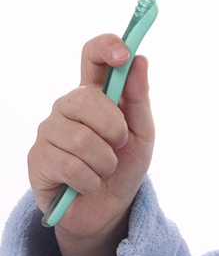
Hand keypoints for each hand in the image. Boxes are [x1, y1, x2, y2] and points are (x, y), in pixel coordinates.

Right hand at [28, 33, 154, 241]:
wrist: (109, 208)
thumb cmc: (126, 163)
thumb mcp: (143, 131)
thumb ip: (139, 97)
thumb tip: (139, 60)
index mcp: (96, 93)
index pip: (91, 56)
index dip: (105, 48)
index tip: (123, 54)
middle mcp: (68, 106)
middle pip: (85, 99)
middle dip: (114, 128)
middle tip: (119, 145)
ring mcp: (49, 131)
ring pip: (81, 138)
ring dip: (106, 161)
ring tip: (105, 168)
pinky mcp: (38, 159)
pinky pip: (70, 166)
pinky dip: (91, 180)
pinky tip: (88, 183)